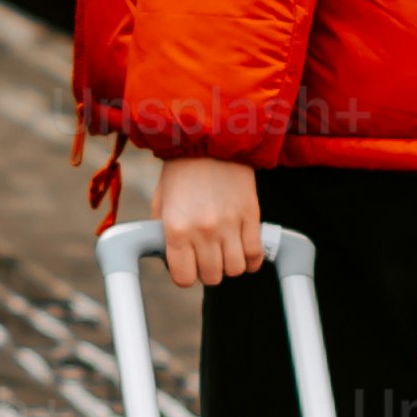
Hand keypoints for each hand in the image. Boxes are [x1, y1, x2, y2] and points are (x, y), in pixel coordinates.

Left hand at [156, 155, 265, 287]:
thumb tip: (171, 260)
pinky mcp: (251, 216)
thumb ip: (164, 234)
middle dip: (208, 271)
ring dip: (230, 265)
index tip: (188, 267)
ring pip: (235, 269)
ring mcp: (229, 224)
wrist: (209, 138)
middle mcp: (203, 231)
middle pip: (212, 277)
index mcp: (176, 228)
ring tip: (225, 252)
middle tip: (207, 257)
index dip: (186, 276)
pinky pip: (256, 254)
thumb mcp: (160, 203)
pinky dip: (252, 260)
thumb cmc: (181, 171)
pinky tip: (244, 252)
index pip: (184, 278)